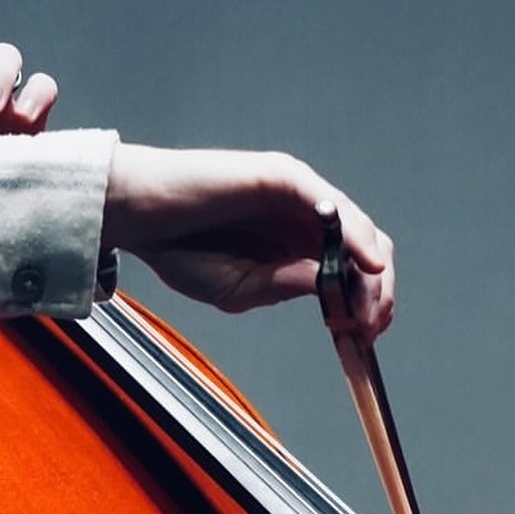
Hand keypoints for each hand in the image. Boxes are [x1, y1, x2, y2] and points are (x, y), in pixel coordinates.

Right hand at [101, 145, 393, 343]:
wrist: (138, 216)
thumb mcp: (242, 288)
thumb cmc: (179, 249)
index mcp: (295, 244)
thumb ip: (289, 286)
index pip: (351, 271)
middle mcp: (303, 216)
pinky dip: (354, 235)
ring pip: (358, 229)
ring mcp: (296, 194)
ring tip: (365, 309)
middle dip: (376, 294)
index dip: (366, 304)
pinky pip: (331, 204)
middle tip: (369, 329)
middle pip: (366, 251)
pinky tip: (362, 265)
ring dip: (371, 274)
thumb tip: (338, 293)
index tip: (365, 337)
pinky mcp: (282, 176)